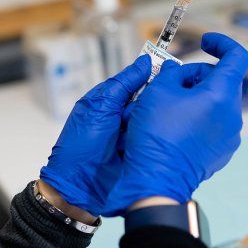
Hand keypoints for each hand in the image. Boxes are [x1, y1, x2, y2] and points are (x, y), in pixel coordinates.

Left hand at [40, 55, 150, 215]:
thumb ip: (124, 83)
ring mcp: (136, 134)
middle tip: (131, 118)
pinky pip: (156, 137)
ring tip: (131, 137)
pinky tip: (151, 143)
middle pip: (150, 99)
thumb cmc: (81, 144)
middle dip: (146, 105)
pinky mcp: (145, 150)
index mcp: (111, 100)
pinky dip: (154, 139)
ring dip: (146, 124)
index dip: (152, 76)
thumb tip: (147, 61)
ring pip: (154, 118)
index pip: (139, 80)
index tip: (168, 72)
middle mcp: (125, 115)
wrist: (79, 185)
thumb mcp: (100, 107)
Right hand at [103, 33, 247, 215]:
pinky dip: (197, 117)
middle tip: (169, 83)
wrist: (157, 179)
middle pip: (221, 81)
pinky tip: (174, 127)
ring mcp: (229, 136)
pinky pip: (213, 124)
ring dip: (195, 97)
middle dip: (196, 75)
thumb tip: (179, 74)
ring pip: (216, 103)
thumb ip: (173, 72)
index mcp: (221, 95)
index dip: (222, 43)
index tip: (204, 41)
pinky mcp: (221, 152)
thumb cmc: (157, 134)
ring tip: (168, 107)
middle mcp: (232, 116)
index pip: (237, 57)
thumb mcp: (158, 90)